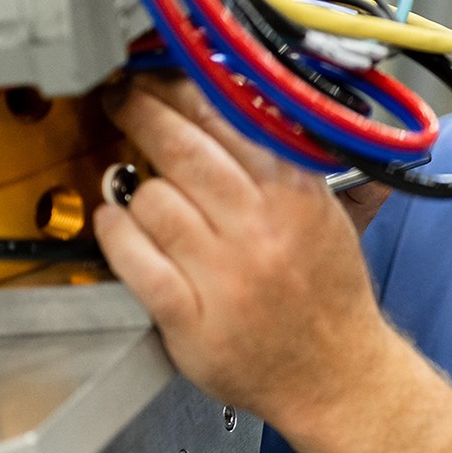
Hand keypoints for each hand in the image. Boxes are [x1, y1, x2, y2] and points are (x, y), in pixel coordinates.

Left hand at [93, 75, 386, 428]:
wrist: (336, 375)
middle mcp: (260, 229)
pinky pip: (135, 261)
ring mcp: (224, 276)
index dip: (179, 89)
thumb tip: (231, 105)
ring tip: (136, 187)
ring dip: (134, 188)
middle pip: (181, 149)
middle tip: (122, 100)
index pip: (227, 119)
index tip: (155, 77)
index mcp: (295, 196)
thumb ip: (283, 164)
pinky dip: (116, 235)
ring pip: (152, 201)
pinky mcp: (191, 319)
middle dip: (141, 113)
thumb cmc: (328, 296)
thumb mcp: (325, 214)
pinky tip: (115, 223)